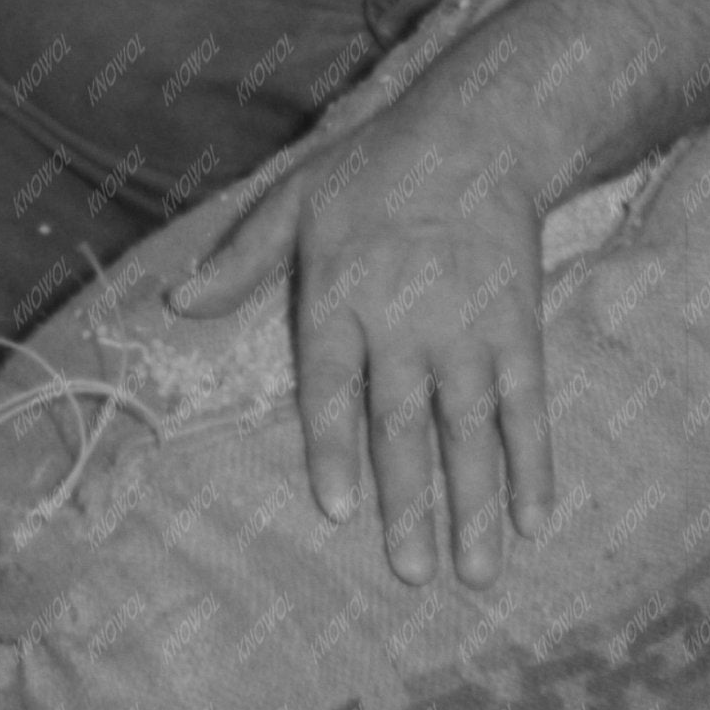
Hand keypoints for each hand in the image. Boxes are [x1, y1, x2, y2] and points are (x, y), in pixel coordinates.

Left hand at [172, 120, 556, 588]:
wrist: (476, 135)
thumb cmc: (373, 170)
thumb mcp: (293, 201)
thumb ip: (239, 261)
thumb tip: (175, 304)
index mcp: (340, 295)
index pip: (333, 384)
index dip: (335, 446)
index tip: (339, 509)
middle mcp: (405, 322)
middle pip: (404, 424)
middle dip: (410, 502)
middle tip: (410, 573)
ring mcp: (468, 330)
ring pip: (471, 430)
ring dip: (475, 504)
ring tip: (476, 573)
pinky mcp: (518, 330)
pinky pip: (527, 407)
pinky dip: (534, 464)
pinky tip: (534, 519)